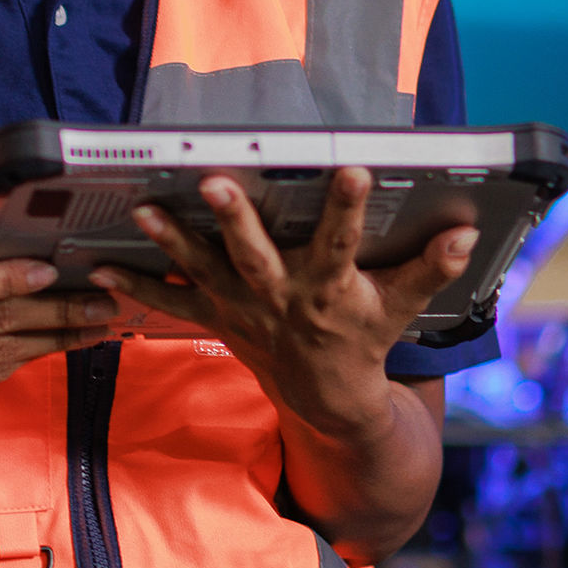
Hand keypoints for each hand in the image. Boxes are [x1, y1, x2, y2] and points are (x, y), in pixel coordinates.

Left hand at [99, 169, 475, 434]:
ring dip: (169, 242)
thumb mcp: (403, 307)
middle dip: (235, 219)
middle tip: (214, 181)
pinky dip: (135, 287)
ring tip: (140, 210)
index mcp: (330, 288)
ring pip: (202, 271)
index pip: (342, 241)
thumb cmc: (364, 339)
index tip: (353, 168)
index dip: (348, 207)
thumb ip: (431, 268)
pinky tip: (100, 266)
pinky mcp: (216, 318)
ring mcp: (243, 309)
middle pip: (255, 254)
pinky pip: (170, 303)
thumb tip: (467, 233)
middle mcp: (281, 297)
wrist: (327, 399)